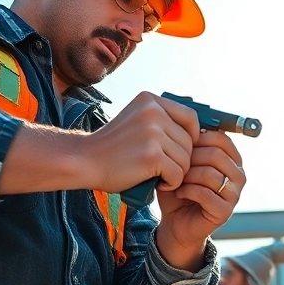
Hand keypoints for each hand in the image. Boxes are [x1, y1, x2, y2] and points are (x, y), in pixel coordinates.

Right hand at [78, 92, 199, 192]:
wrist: (84, 161)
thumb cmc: (112, 148)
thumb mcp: (136, 120)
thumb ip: (161, 120)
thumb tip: (199, 131)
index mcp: (150, 100)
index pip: (190, 117)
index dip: (193, 137)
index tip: (184, 150)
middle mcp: (153, 112)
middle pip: (190, 141)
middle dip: (182, 159)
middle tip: (164, 168)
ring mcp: (153, 133)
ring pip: (185, 159)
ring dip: (176, 172)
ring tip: (159, 176)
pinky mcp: (152, 155)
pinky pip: (178, 173)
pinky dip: (171, 183)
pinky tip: (158, 184)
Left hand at [155, 130, 245, 269]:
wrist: (175, 222)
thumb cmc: (179, 188)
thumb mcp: (182, 162)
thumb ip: (188, 144)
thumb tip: (185, 121)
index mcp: (232, 159)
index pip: (221, 138)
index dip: (198, 139)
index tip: (180, 146)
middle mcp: (238, 175)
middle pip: (216, 155)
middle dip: (190, 159)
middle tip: (175, 165)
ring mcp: (234, 194)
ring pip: (210, 174)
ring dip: (186, 176)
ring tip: (175, 180)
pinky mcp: (225, 211)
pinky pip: (205, 194)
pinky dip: (186, 191)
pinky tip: (178, 192)